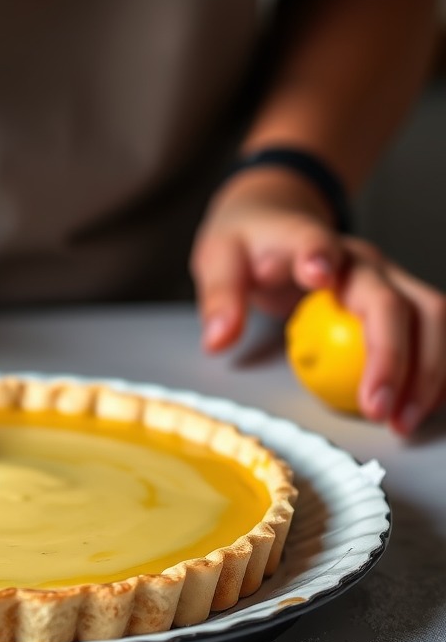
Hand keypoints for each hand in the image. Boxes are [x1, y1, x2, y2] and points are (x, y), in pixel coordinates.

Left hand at [190, 166, 445, 432]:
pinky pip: (433, 332)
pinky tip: (423, 406)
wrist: (274, 219)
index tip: (317, 273)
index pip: (314, 243)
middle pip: (391, 300)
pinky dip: (436, 370)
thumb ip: (219, 297)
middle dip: (392, 358)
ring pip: (431, 316)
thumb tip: (218, 340)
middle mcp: (359, 258)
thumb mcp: (218, 260)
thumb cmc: (248, 242)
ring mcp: (387, 276)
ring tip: (401, 422)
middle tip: (376, 410)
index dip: (319, 255)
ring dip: (427, 372)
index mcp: (306, 239)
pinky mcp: (401, 298)